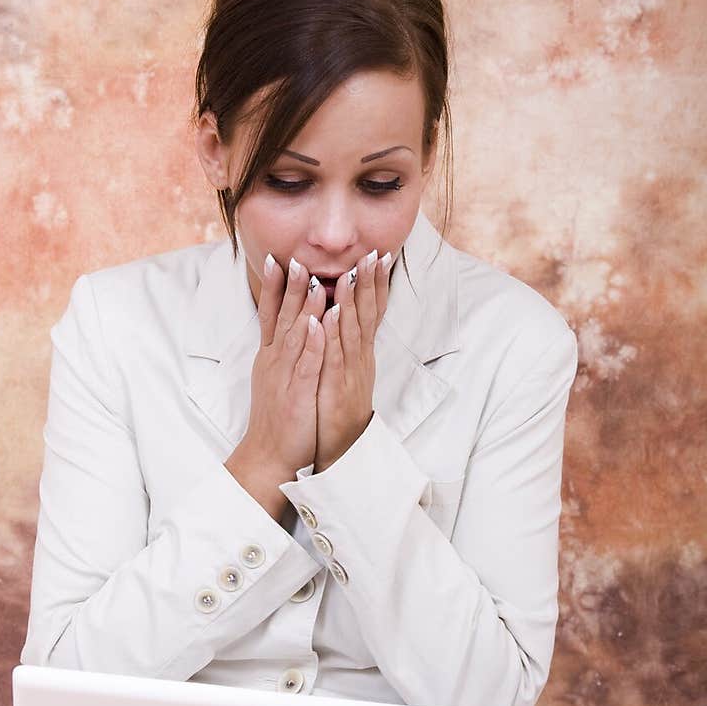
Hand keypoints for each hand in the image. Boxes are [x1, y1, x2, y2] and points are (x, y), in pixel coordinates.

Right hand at [241, 253, 325, 477]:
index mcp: (271, 357)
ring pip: (295, 336)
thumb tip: (290, 327)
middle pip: (281, 317)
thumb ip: (281, 352)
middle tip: (295, 256)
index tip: (276, 258)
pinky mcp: (297, 394)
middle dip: (289, 286)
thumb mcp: (274, 378)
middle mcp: (275, 362)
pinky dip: (313, 343)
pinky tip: (319, 324)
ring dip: (304, 307)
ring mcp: (285, 377)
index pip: (270, 314)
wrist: (268, 455)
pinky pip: (306, 365)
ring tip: (314, 280)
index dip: (272, 287)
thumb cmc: (276, 418)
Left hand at [314, 249, 391, 472]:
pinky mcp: (335, 390)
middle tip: (374, 252)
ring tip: (352, 274)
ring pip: (352, 333)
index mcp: (360, 355)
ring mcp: (349, 375)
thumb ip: (346, 346)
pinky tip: (327, 318)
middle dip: (370, 284)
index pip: (372, 312)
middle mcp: (360, 361)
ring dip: (352, 303)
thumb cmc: (337, 412)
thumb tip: (344, 318)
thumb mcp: (345, 374)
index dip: (376, 284)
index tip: (379, 255)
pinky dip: (331, 337)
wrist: (338, 452)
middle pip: (367, 316)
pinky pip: (334, 360)